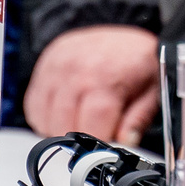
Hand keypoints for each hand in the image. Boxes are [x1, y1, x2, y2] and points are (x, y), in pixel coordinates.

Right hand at [23, 25, 159, 144]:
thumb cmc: (139, 62)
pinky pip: (33, 104)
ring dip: (58, 130)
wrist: (126, 34)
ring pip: (43, 118)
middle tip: (94, 139)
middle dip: (78, 142)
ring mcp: (56, 66)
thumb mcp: (152, 91)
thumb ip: (137, 121)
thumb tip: (125, 145)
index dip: (96, 147)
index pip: (90, 128)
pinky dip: (44, 117)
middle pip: (62, 126)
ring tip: (80, 125)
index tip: (104, 151)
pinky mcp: (45, 65)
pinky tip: (63, 115)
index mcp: (105, 78)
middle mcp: (75, 70)